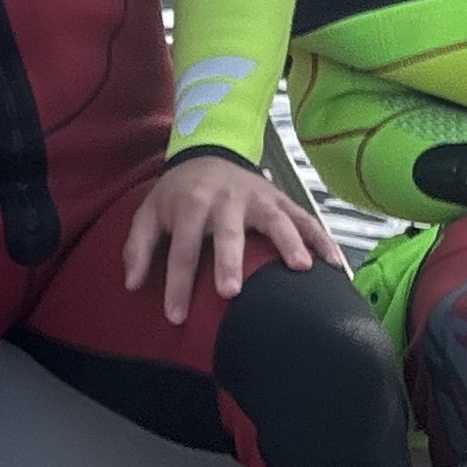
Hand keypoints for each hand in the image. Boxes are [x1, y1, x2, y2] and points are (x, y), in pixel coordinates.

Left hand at [123, 155, 334, 323]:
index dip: (178, 282)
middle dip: (229, 261)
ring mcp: (259, 198)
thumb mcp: (149, 212)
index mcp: (191, 204)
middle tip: (231, 292)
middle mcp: (226, 199)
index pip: (183, 248)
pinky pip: (305, 219)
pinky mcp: (281, 200)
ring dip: (289, 243)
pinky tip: (335, 265)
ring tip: (300, 269)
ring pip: (276, 220)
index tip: (175, 315)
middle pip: (229, 233)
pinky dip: (322, 239)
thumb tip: (132, 284)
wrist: (209, 151)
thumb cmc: (177, 193)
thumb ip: (139, 247)